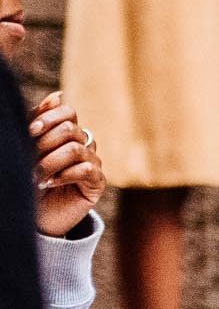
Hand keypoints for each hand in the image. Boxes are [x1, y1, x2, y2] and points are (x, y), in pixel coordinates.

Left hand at [28, 92, 104, 237]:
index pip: (68, 112)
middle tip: (30, 157)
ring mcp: (93, 164)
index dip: (49, 118)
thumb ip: (40, 121)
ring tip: (36, 175)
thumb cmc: (31, 177)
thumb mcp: (30, 145)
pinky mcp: (98, 183)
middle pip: (71, 129)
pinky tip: (51, 183)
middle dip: (46, 142)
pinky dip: (65, 175)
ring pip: (76, 149)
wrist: (37, 213)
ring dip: (51, 161)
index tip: (30, 131)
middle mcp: (84, 145)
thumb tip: (57, 95)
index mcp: (68, 133)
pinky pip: (87, 169)